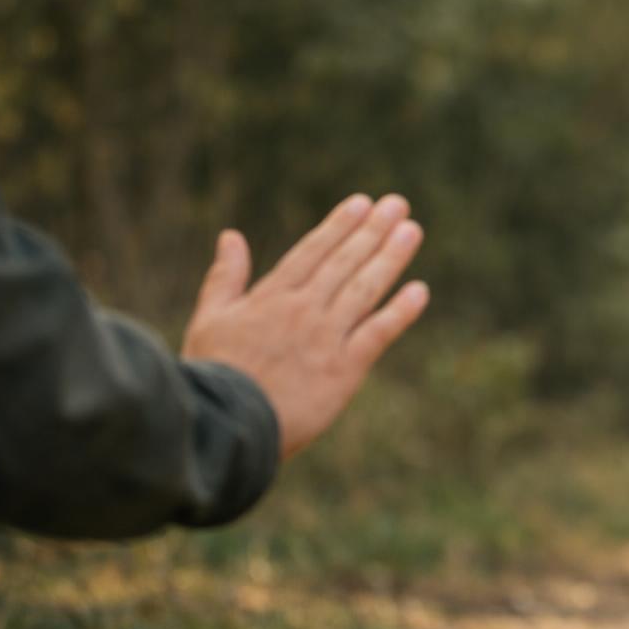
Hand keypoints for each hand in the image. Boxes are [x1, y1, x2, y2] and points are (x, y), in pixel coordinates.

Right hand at [181, 194, 428, 458]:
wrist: (226, 425)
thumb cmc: (211, 375)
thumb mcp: (209, 319)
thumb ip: (225, 277)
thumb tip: (230, 236)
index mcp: (270, 297)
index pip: (312, 252)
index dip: (339, 226)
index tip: (362, 203)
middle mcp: (303, 310)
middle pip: (344, 263)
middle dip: (373, 231)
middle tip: (398, 205)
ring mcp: (326, 338)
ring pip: (364, 290)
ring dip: (390, 258)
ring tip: (411, 231)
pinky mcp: (344, 371)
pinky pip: (378, 334)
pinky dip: (400, 312)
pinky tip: (420, 291)